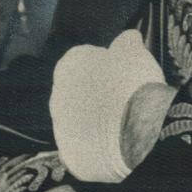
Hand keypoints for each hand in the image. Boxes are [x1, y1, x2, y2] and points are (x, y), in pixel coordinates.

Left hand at [50, 30, 174, 182]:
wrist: (132, 132)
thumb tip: (127, 37)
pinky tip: (119, 141)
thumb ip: (127, 41)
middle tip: (125, 95)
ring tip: (125, 120)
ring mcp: (61, 129)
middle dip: (96, 91)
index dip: (106, 62)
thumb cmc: (132, 83)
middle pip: (78, 90)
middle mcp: (57, 96)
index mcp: (69, 66)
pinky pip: (85, 145)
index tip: (124, 69)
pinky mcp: (70, 155)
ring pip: (79, 119)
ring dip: (96, 118)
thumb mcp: (134, 51)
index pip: (83, 58)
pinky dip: (99, 143)